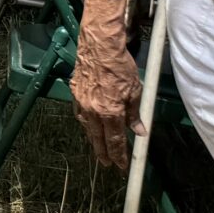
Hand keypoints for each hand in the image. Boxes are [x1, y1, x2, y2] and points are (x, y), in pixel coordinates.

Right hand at [72, 34, 142, 168]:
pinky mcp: (74, 92)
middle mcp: (93, 111)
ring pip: (86, 126)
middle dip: (103, 152)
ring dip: (93, 138)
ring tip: (98, 145)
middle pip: (98, 138)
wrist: (98, 47)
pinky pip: (79, 113)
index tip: (121, 166)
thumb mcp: (135, 91)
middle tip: (106, 164)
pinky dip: (85, 121)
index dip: (119, 155)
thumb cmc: (120, 67)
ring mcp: (81, 102)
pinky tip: (88, 123)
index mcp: (110, 112)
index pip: (115, 140)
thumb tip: (139, 131)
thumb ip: (135, 113)